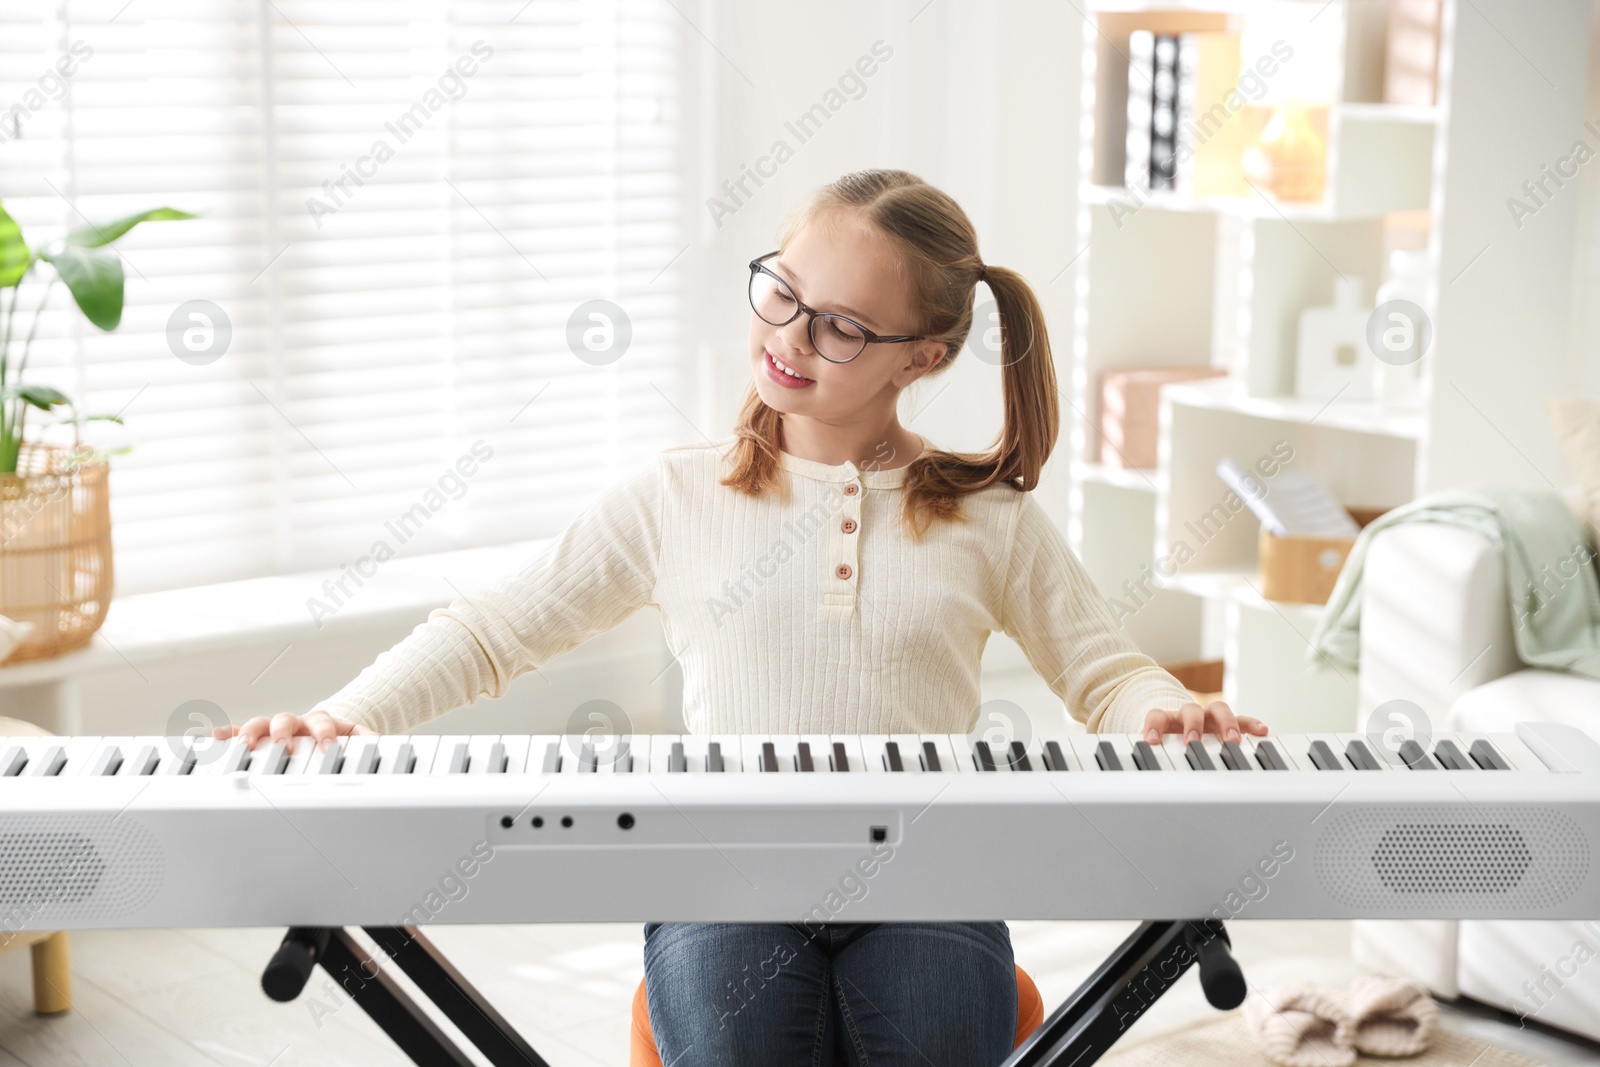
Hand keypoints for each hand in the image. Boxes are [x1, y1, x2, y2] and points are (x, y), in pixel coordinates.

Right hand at [213, 710, 376, 750]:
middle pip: (286, 720)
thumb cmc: (337, 737)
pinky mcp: (261, 735)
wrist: (325, 729)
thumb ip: (367, 741)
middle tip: (284, 746)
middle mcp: (297, 722)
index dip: (324, 734)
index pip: (322, 723)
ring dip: (251, 734)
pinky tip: (215, 737)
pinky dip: (228, 734)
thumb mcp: (356, 738)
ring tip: (244, 746)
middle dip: (284, 733)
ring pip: (260, 724)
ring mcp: (276, 727)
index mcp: (320, 722)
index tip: (328, 746)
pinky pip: (240, 731)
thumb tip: (382, 746)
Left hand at [1141, 700, 1266, 744]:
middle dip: (1193, 726)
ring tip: (1232, 740)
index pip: (1157, 715)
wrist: (1180, 725)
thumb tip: (1137, 778)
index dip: (1154, 725)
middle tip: (1192, 742)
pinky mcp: (1227, 722)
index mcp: (1168, 719)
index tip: (1151, 739)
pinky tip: (1262, 731)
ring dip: (1225, 724)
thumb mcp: (1159, 747)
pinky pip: (1241, 719)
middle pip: (1190, 711)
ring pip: (1218, 710)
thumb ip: (1150, 756)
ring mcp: (1209, 717)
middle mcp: (1188, 715)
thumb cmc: (1170, 741)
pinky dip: (1250, 724)